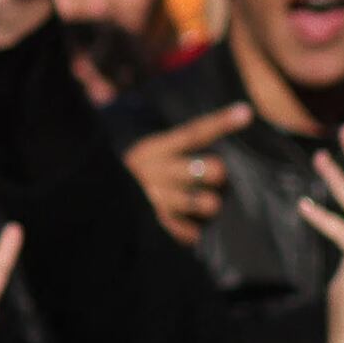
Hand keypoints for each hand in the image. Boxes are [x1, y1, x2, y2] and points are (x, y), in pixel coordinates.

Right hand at [124, 101, 253, 244]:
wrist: (97, 196)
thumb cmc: (141, 170)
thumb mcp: (155, 149)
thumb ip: (185, 142)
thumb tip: (230, 126)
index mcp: (157, 148)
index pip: (193, 132)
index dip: (220, 122)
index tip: (246, 112)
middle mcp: (156, 171)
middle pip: (202, 168)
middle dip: (216, 172)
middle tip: (217, 174)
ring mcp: (154, 199)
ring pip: (199, 201)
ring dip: (209, 203)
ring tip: (209, 203)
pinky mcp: (153, 224)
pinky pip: (186, 230)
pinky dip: (193, 230)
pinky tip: (191, 227)